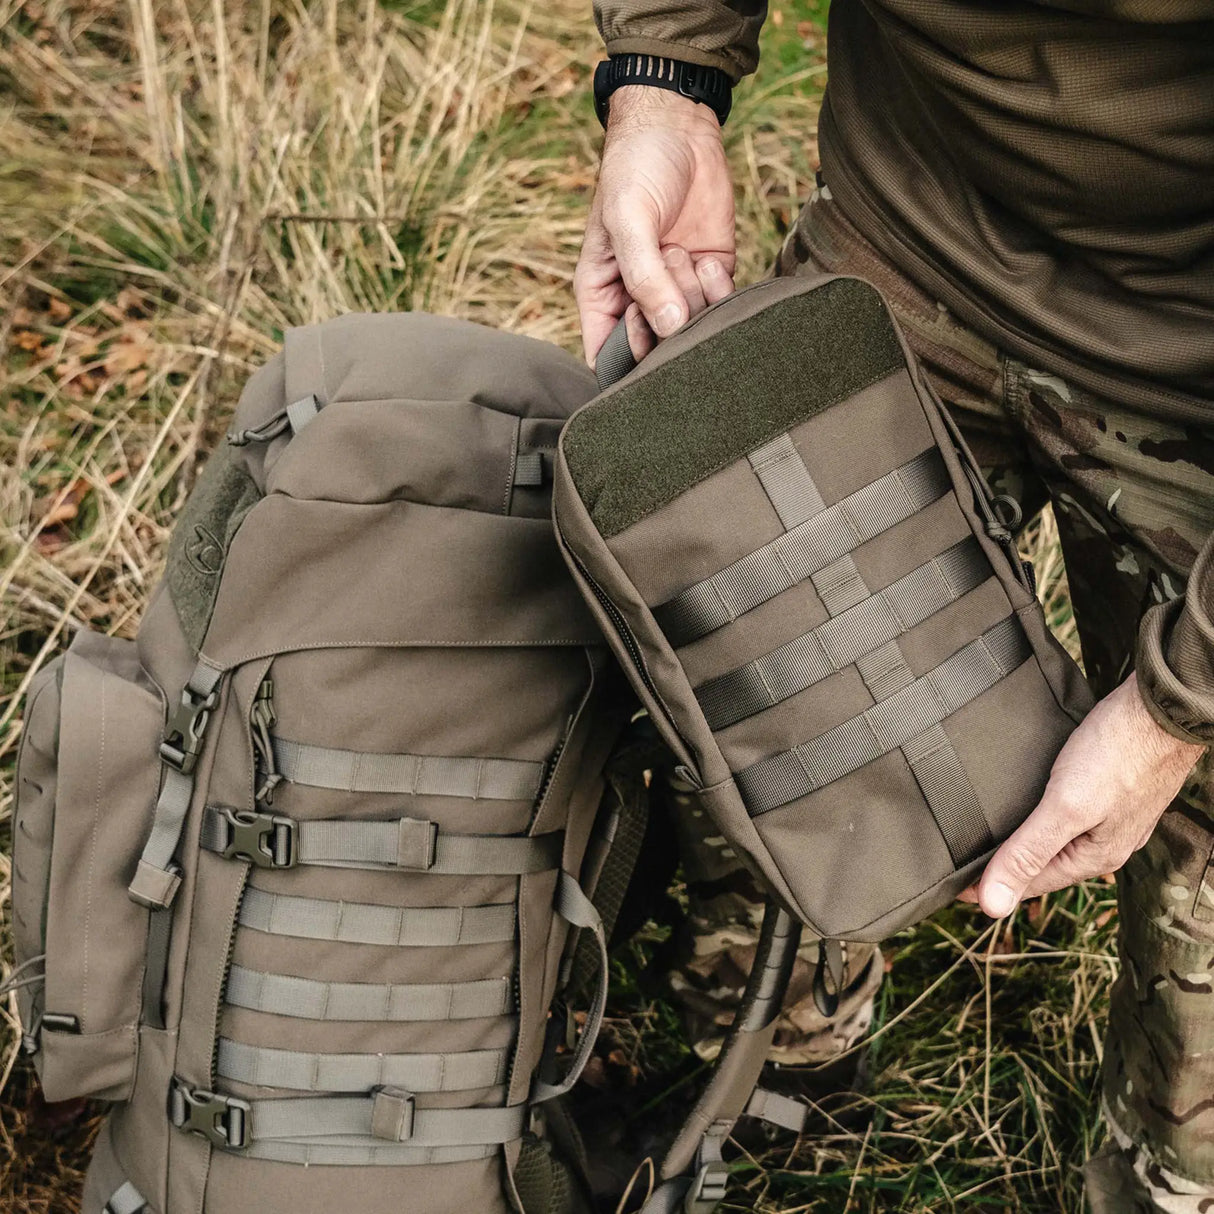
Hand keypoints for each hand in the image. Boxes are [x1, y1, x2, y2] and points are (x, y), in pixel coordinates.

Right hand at [574, 86, 736, 366]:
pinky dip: (719, 290)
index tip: (643, 325)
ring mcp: (677, 290)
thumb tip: (668, 329)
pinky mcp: (710, 277)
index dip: (628, 358)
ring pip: (691, 328)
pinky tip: (707, 258)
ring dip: (693, 295)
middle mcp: (638, 301)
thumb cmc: (634, 168)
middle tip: (666, 271)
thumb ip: (643, 277)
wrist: (678, 126)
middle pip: (656, 350)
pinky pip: (720, 307)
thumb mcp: (627, 220)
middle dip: (667, 321)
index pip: (608, 357)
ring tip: (681, 251)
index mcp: (602, 296)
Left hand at [960, 673, 1204, 917]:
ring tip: (986, 837)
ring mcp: (1111, 817)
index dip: (988, 885)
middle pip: (1043, 864)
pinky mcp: (1110, 790)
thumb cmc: (1118, 752)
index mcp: (1094, 857)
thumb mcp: (1066, 807)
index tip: (950, 884)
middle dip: (1006, 866)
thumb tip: (993, 906)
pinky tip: (1028, 806)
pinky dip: (1041, 817)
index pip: (1030, 884)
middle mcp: (1105, 844)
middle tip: (961, 862)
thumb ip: (1029, 853)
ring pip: (1057, 840)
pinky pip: (1067, 816)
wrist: (1162, 707)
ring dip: (1024, 841)